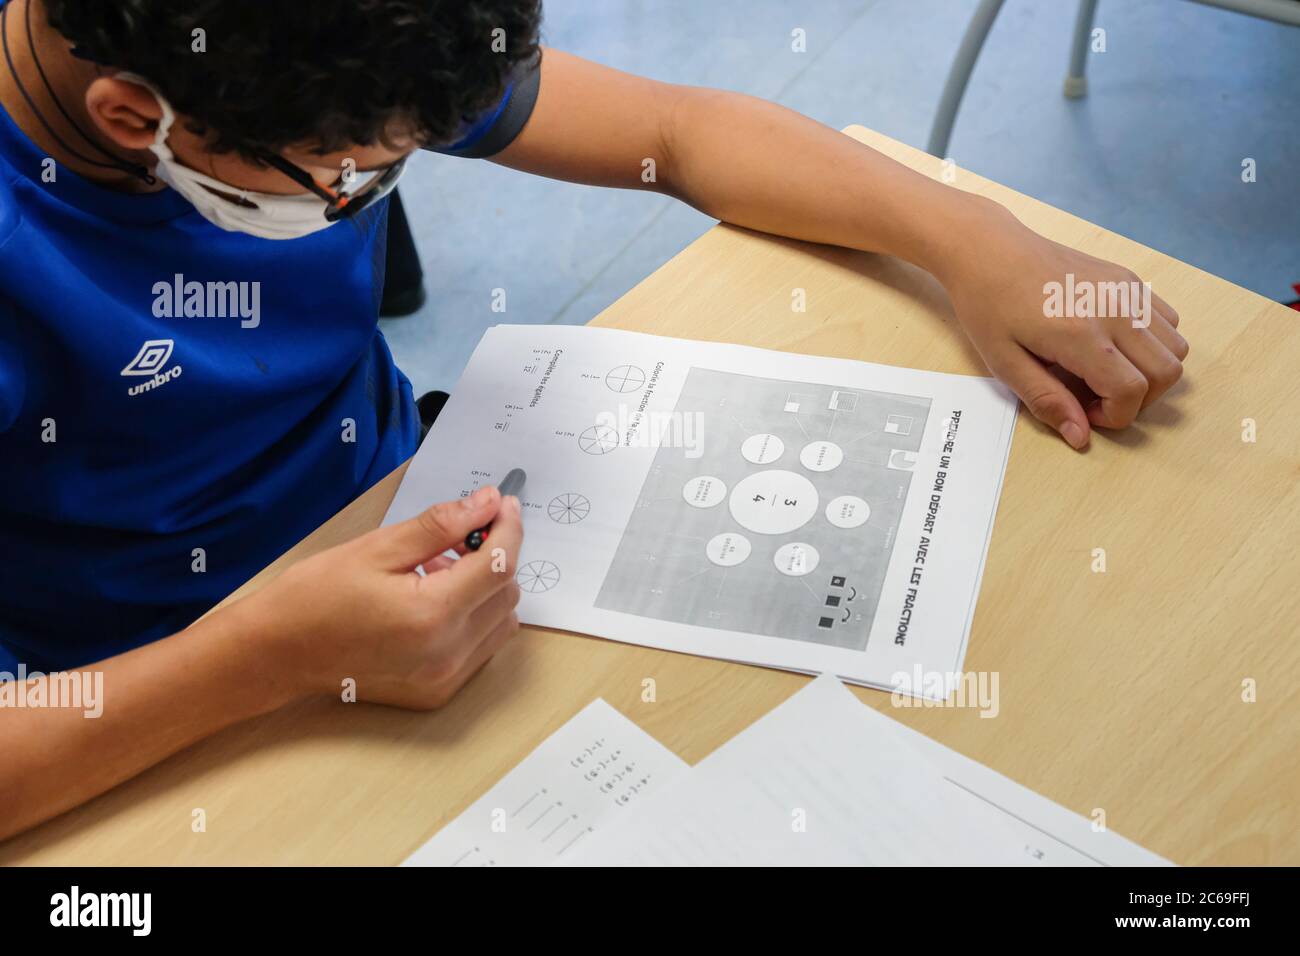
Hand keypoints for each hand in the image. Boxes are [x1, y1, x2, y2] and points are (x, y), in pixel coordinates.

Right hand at [248, 486, 522, 709]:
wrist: (277, 654)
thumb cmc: (315, 597)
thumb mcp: (378, 548)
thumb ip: (441, 525)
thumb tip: (488, 503)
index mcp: (433, 614)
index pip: (499, 564)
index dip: (508, 527)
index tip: (503, 504)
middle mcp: (447, 653)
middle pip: (507, 593)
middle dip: (495, 556)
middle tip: (460, 535)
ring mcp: (444, 677)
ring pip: (501, 622)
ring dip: (486, 590)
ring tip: (440, 571)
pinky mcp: (438, 691)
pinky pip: (482, 647)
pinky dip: (473, 619)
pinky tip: (435, 603)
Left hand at [940, 202, 1187, 448]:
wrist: (989, 250)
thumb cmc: (989, 305)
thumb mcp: (1004, 363)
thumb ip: (1046, 401)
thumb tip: (1080, 436)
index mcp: (1082, 335)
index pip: (1132, 392)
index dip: (1115, 416)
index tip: (1085, 412)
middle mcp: (1116, 310)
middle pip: (1166, 373)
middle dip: (1138, 400)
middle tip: (1096, 397)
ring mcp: (1128, 290)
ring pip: (1177, 347)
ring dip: (1150, 371)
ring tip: (1105, 372)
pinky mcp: (1129, 278)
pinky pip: (1167, 320)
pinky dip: (1153, 342)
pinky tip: (1112, 344)